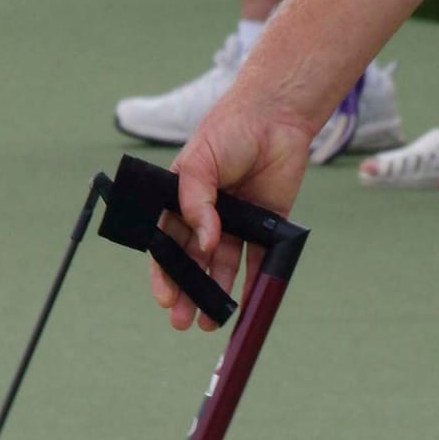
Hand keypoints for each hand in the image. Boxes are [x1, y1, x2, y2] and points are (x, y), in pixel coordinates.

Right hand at [154, 93, 317, 330]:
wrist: (274, 116)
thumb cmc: (227, 132)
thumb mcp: (198, 163)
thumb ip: (195, 202)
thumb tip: (204, 243)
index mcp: (180, 201)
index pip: (166, 244)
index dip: (163, 271)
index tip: (164, 297)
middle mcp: (207, 216)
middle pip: (192, 262)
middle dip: (186, 292)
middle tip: (182, 320)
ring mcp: (236, 223)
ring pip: (222, 267)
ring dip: (214, 295)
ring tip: (209, 322)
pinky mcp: (266, 225)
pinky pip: (258, 260)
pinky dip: (252, 284)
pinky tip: (244, 307)